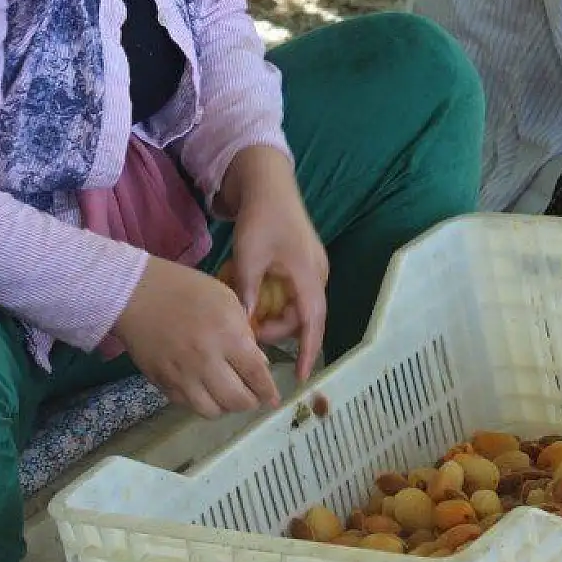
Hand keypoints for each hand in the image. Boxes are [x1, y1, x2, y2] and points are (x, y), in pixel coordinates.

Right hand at [112, 256, 279, 418]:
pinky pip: (188, 405)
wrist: (137, 294)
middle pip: (237, 400)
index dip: (268, 391)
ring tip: (228, 395)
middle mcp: (206, 361)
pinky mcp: (163, 383)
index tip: (273, 398)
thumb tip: (258, 363)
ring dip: (225, 407)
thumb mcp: (227, 299)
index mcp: (227, 336)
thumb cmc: (186, 289)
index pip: (256, 375)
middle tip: (253, 397)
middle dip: (251, 402)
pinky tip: (205, 390)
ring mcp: (182, 376)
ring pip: (212, 411)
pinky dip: (201, 403)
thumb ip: (245, 333)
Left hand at [230, 184, 328, 381]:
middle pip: (306, 317)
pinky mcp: (305, 262)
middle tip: (252, 337)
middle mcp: (318, 274)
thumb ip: (248, 292)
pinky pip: (298, 293)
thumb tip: (244, 327)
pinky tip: (260, 303)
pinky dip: (282, 304)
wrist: (269, 184)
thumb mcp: (248, 257)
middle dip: (282, 332)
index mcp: (308, 274)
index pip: (313, 322)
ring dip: (280, 318)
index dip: (308, 351)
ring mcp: (314, 267)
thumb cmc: (260, 218)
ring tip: (253, 323)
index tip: (303, 377)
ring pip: (302, 306)